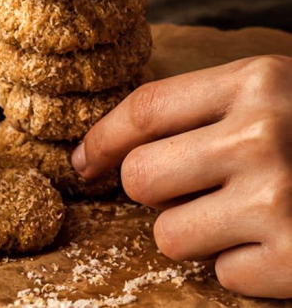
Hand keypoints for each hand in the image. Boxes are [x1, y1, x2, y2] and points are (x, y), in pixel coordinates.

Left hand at [72, 56, 291, 298]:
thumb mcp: (267, 95)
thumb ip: (196, 109)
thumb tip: (107, 149)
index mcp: (254, 82)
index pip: (144, 109)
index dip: (101, 138)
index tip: (84, 161)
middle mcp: (263, 137)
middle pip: (141, 176)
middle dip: (151, 188)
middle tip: (190, 184)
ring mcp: (281, 202)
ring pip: (168, 233)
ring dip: (193, 229)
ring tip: (242, 212)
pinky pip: (220, 274)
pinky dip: (240, 264)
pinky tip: (277, 239)